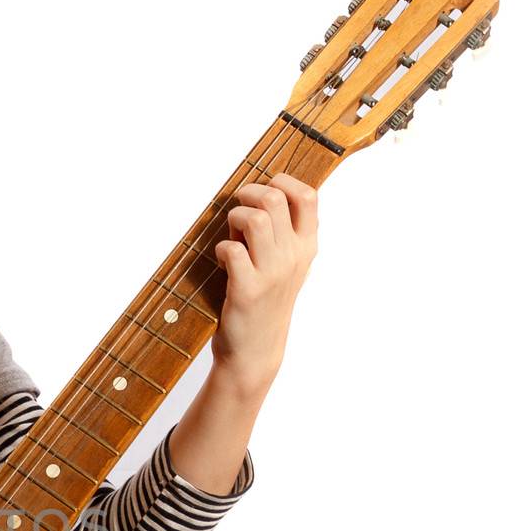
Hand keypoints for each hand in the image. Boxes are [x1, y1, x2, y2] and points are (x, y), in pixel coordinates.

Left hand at [208, 171, 318, 393]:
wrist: (256, 349)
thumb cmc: (265, 301)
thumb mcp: (285, 264)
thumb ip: (280, 232)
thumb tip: (257, 194)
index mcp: (306, 246)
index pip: (309, 196)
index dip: (282, 181)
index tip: (263, 191)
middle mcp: (294, 256)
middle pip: (275, 198)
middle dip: (249, 194)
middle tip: (237, 211)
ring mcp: (272, 273)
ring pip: (255, 219)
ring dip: (235, 218)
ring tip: (232, 236)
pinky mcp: (247, 289)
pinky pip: (232, 249)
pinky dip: (221, 248)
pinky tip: (223, 260)